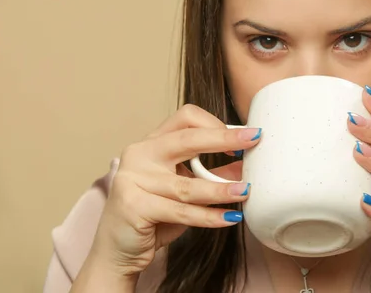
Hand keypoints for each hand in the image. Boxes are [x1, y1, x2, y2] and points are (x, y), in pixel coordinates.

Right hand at [86, 104, 261, 276]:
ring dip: (222, 189)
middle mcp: (139, 155)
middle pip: (187, 139)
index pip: (185, 117)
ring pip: (188, 184)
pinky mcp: (133, 206)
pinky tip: (230, 218)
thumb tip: (245, 167)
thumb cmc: (154, 216)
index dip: (215, 123)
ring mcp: (133, 179)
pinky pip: (181, 211)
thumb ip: (210, 176)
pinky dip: (209, 216)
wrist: (118, 252)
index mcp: (152, 143)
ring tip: (247, 191)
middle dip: (224, 138)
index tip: (240, 137)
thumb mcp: (185, 190)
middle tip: (253, 140)